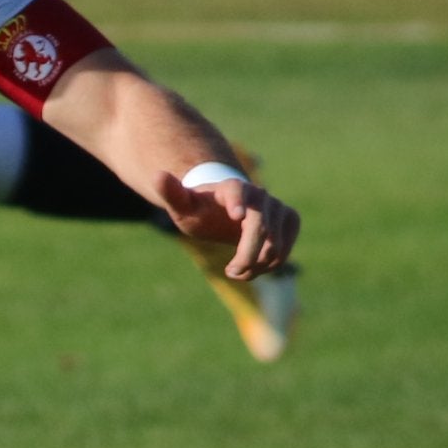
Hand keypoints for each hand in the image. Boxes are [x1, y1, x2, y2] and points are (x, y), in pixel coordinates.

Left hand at [158, 168, 298, 283]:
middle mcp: (258, 193)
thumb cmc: (200, 209)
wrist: (223, 211)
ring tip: (237, 270)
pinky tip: (253, 267)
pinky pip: (285, 249)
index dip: (237, 202)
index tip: (236, 215)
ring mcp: (277, 206)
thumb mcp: (181, 206)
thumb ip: (171, 193)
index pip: (235, 191)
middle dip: (246, 256)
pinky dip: (270, 265)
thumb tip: (157, 176)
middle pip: (260, 229)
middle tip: (230, 272)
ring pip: (275, 244)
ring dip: (256, 266)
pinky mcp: (290, 219)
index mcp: (229, 187)